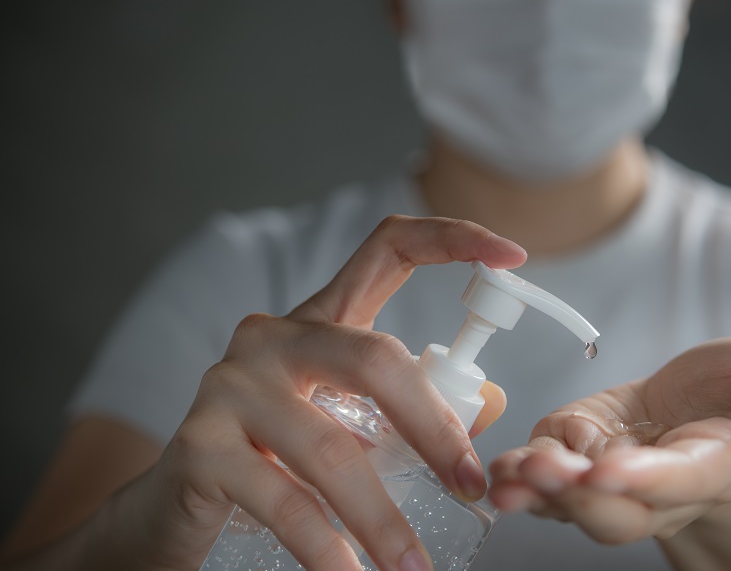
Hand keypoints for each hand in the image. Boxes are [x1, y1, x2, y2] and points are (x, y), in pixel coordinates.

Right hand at [127, 216, 524, 570]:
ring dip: (383, 518)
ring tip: (415, 568)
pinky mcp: (200, 445)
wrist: (172, 504)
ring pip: (332, 448)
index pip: (388, 249)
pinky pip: (285, 501)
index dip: (451, 239)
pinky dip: (327, 548)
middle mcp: (273, 337)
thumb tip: (488, 412)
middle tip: (470, 487)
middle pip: (374, 357)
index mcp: (319, 321)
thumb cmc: (275, 458)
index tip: (511, 255)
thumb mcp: (346, 422)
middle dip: (434, 428)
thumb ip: (408, 411)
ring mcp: (230, 385)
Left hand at [487, 337, 730, 543]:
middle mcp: (656, 490)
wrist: (698, 412)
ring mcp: (608, 480)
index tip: (611, 469)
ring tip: (508, 475)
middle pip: (616, 512)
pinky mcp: (573, 458)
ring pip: (571, 503)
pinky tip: (496, 467)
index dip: (647, 481)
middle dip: (578, 497)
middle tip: (544, 472)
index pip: (679, 482)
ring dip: (537, 491)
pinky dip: (516, 475)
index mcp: (711, 467)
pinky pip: (542, 480)